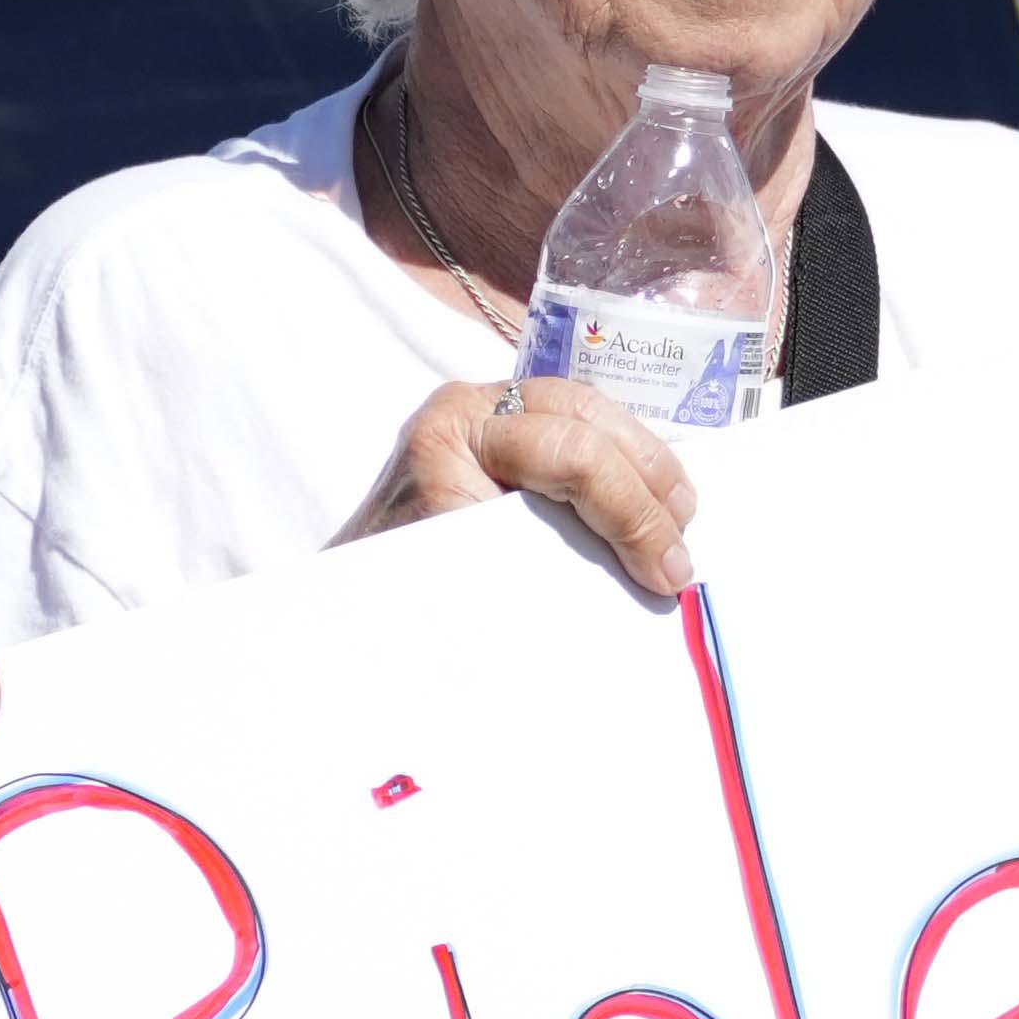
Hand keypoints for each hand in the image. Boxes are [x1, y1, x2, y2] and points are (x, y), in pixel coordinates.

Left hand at [343, 372, 699, 598]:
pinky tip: (654, 500)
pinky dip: (623, 459)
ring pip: (588, 410)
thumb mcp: (471, 586)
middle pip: (587, 417)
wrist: (338, 608)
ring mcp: (480, 414)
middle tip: (680, 553)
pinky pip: (575, 426)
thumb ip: (548, 567)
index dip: (632, 514)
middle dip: (648, 484)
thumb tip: (642, 581)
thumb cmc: (394, 603)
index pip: (570, 454)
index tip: (665, 576)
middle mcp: (462, 410)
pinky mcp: (498, 433)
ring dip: (645, 463)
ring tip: (681, 520)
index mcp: (447, 439)